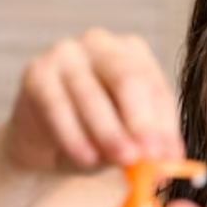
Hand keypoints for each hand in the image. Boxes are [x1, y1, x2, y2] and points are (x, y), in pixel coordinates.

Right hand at [1, 28, 183, 173]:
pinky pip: (57, 106)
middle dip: (140, 122)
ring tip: (121, 162)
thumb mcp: (127, 139)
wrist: (44, 142)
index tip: (170, 156)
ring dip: (109, 133)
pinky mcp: (36, 72)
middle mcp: (100, 44)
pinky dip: (74, 136)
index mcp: (132, 53)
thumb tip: (169, 158)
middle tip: (147, 156)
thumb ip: (146, 144)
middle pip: (127, 81)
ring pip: (92, 95)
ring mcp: (66, 53)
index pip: (155, 88)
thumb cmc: (94, 135)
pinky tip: (87, 159)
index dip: (164, 125)